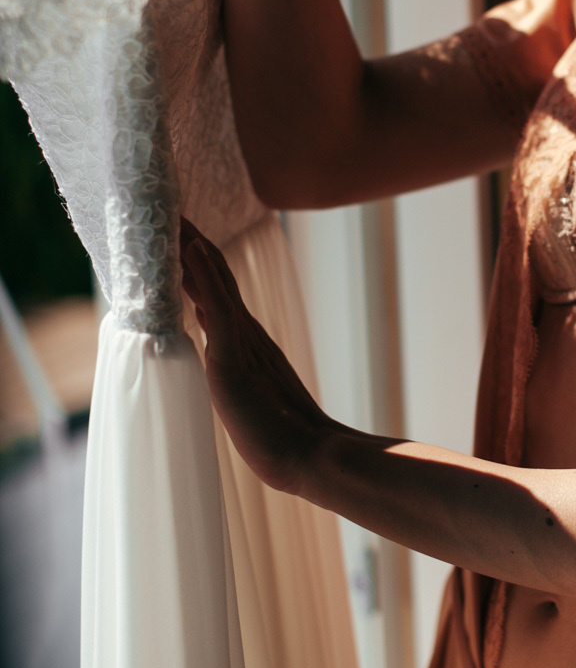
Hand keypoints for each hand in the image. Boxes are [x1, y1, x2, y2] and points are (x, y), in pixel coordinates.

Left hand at [180, 218, 335, 495]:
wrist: (310, 457)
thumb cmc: (282, 438)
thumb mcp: (248, 394)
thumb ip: (234, 365)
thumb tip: (212, 336)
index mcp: (247, 345)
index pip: (218, 293)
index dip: (200, 263)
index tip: (182, 234)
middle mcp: (245, 335)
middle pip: (217, 277)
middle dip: (193, 245)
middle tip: (173, 210)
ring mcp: (243, 344)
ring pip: (216, 284)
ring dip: (195, 249)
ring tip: (177, 217)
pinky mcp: (236, 358)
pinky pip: (218, 309)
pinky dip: (206, 278)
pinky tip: (194, 252)